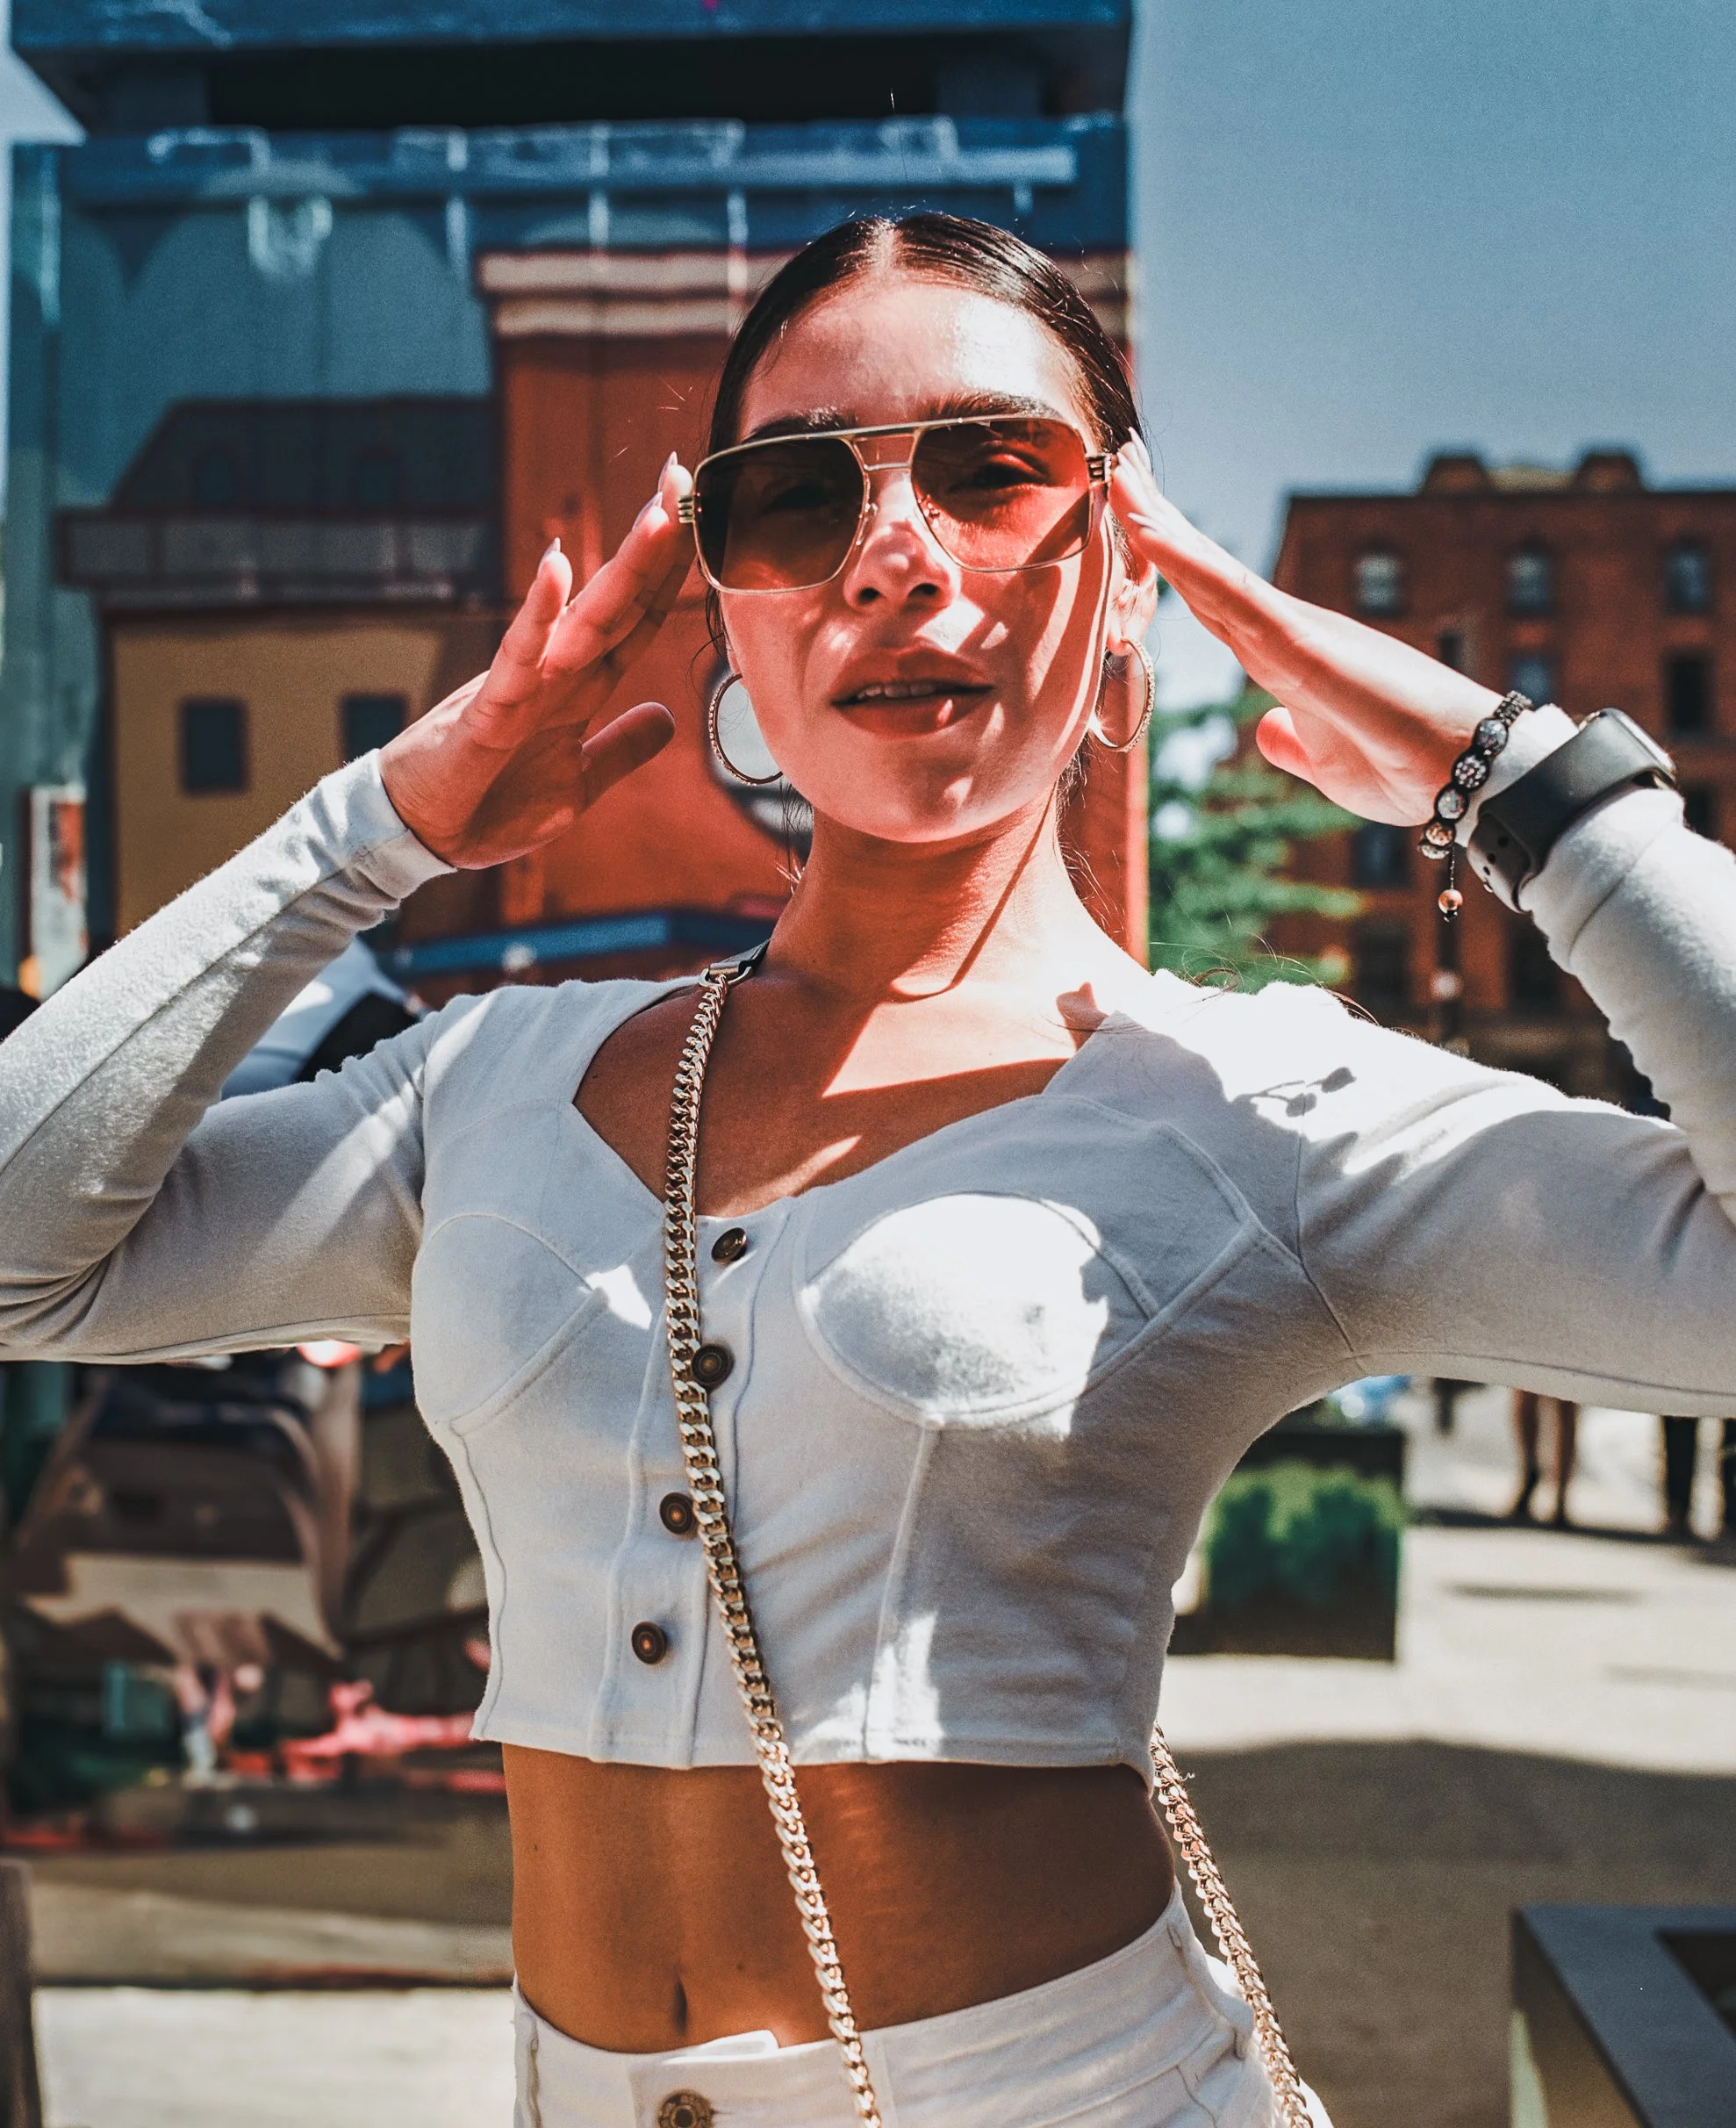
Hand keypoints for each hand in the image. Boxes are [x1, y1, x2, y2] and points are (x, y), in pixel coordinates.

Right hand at [379, 456, 691, 867]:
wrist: (420, 836)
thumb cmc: (488, 806)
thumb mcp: (576, 785)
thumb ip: (620, 749)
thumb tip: (666, 718)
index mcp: (577, 690)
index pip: (635, 623)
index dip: (670, 577)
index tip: (702, 518)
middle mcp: (555, 676)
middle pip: (617, 604)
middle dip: (654, 546)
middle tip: (684, 477)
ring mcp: (522, 689)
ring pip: (581, 619)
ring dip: (620, 568)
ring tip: (656, 513)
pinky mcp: (487, 714)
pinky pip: (516, 660)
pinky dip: (536, 616)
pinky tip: (556, 570)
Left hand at [1111, 438, 1500, 822]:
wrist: (1473, 776)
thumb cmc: (1412, 769)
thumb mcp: (1329, 765)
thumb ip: (1295, 743)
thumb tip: (1266, 729)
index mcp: (1289, 658)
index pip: (1217, 603)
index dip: (1175, 565)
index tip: (1137, 522)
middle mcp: (1291, 633)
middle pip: (1210, 573)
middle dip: (1162, 522)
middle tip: (1119, 467)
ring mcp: (1298, 633)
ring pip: (1214, 573)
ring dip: (1164, 527)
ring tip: (1121, 476)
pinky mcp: (1307, 647)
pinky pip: (1235, 599)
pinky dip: (1189, 566)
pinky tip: (1149, 534)